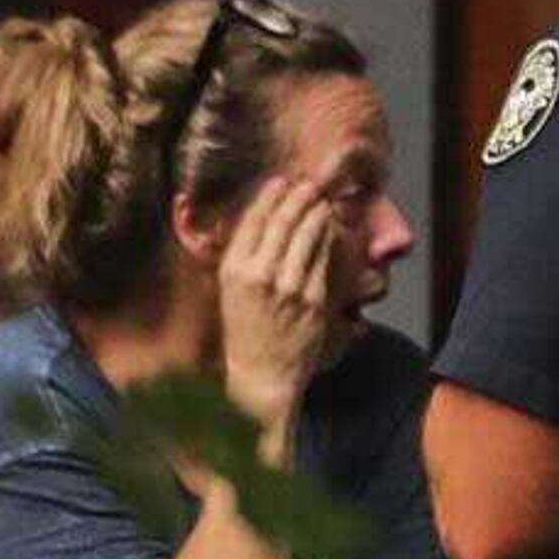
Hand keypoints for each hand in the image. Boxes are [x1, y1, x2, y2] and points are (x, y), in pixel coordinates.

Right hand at [212, 174, 339, 424]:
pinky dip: (326, 236)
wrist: (262, 375)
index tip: (280, 182)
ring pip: (306, 234)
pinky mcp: (312, 299)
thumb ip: (242, 258)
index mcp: (233, 270)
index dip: (269, 196)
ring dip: (316, 212)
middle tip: (308, 185)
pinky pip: (322, 257)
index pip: (253, 220)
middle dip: (298, 196)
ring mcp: (288, 286)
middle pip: (282, 221)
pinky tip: (328, 226)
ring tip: (320, 201)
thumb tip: (259, 222)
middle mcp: (259, 274)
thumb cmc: (245, 333)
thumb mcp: (230, 291)